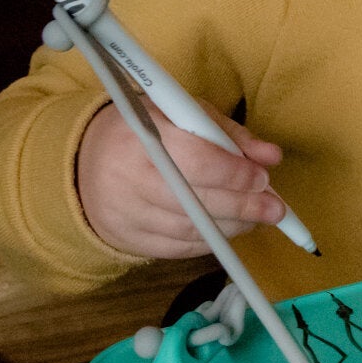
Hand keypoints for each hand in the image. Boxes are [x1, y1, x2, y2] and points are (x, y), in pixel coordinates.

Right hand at [77, 101, 287, 259]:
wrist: (86, 162)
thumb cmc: (147, 131)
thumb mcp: (184, 115)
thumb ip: (229, 134)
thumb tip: (270, 157)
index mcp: (142, 132)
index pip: (195, 160)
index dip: (234, 173)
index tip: (263, 179)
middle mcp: (129, 175)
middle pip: (194, 200)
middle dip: (241, 206)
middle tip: (275, 210)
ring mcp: (125, 211)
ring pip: (188, 228)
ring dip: (230, 227)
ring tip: (256, 219)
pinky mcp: (126, 239)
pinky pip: (176, 248)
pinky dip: (208, 242)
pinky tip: (228, 230)